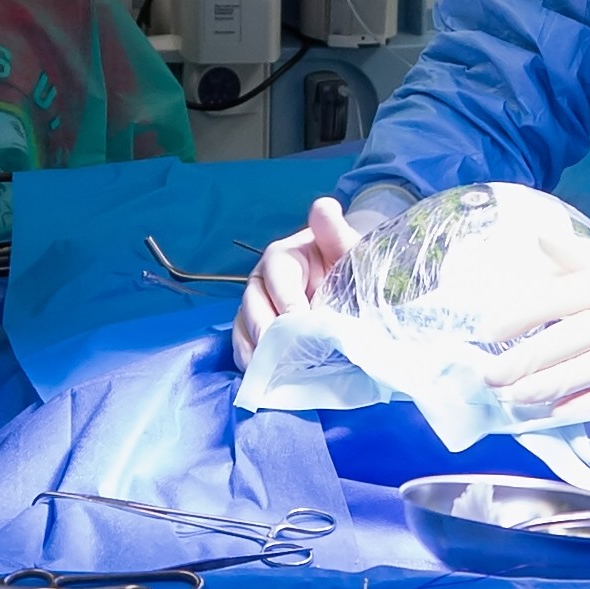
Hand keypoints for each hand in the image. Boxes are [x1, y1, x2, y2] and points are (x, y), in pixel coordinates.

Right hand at [231, 186, 363, 363]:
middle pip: (253, 306)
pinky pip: (245, 348)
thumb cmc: (344, 264)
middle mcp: (262, 282)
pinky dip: (254, 366)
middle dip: (266, 332)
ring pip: (244, 329)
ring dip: (256, 353)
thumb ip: (335, 231)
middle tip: (282, 355)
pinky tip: (265, 380)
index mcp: (282, 257)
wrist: (345, 283)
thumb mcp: (346, 246)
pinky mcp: (254, 333)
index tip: (299, 322)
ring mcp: (255, 309)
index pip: (278, 277)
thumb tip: (324, 207)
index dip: (287, 300)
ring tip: (270, 374)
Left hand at [486, 186, 589, 426]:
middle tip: (488, 377)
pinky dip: (586, 403)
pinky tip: (558, 411)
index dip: (518, 315)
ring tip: (512, 398)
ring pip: (584, 371)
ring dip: (544, 387)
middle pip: (562, 342)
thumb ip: (578, 254)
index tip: (487, 331)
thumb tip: (537, 238)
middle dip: (521, 362)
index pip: (554, 298)